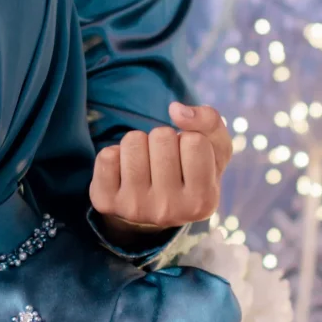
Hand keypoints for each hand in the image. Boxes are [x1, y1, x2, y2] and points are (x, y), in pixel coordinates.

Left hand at [89, 102, 231, 238]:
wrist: (155, 212)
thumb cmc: (190, 174)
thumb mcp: (214, 151)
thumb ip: (209, 122)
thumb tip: (175, 109)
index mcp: (203, 202)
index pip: (194, 141)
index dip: (190, 139)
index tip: (187, 159)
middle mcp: (169, 211)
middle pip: (162, 137)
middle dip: (163, 139)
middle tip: (165, 161)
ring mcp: (134, 208)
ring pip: (133, 141)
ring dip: (140, 143)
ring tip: (146, 164)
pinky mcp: (107, 202)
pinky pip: (107, 155)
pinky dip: (116, 154)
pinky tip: (125, 172)